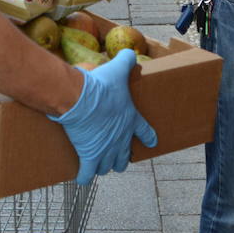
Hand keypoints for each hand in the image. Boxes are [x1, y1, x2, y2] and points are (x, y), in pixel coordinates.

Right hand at [50, 49, 157, 183]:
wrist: (82, 100)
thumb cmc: (101, 86)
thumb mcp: (117, 70)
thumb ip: (126, 61)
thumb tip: (130, 53)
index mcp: (130, 120)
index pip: (145, 132)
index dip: (148, 137)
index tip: (151, 142)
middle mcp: (120, 138)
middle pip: (124, 157)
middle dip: (121, 158)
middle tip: (116, 155)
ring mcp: (105, 150)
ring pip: (108, 166)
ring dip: (104, 166)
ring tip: (100, 164)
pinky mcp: (88, 156)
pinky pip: (87, 174)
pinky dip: (84, 177)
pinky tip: (82, 179)